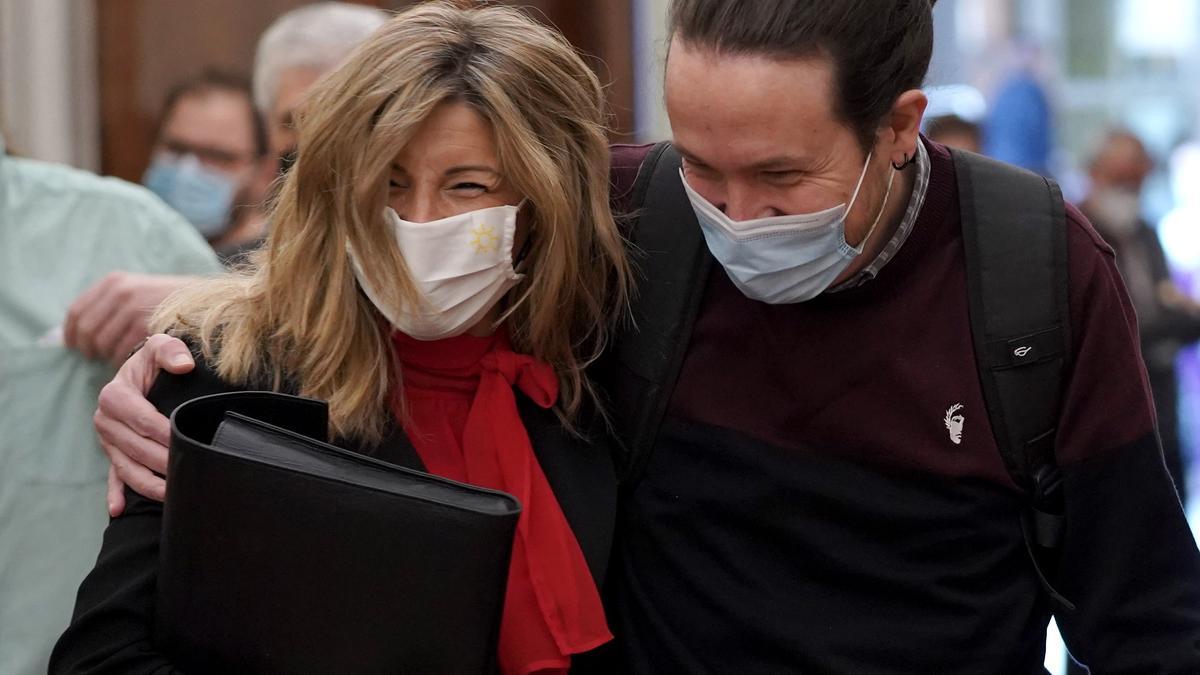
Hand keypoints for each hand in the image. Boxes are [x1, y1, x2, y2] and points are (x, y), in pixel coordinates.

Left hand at [64, 272, 196, 365]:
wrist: (213, 302)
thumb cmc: (175, 303)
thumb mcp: (139, 293)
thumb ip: (110, 307)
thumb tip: (68, 334)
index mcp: (114, 282)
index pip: (76, 312)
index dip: (72, 334)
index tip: (76, 346)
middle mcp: (121, 292)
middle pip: (86, 331)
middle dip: (90, 349)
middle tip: (101, 358)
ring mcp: (134, 309)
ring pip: (103, 345)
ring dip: (111, 356)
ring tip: (125, 356)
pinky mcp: (147, 327)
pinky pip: (122, 353)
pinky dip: (127, 360)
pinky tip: (139, 359)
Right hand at [95, 334, 194, 515]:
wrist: (142, 371)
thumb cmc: (156, 360)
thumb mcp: (161, 346)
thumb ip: (171, 350)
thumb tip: (184, 365)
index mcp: (116, 395)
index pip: (142, 420)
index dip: (164, 433)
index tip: (186, 441)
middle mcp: (106, 419)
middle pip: (136, 448)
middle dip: (161, 462)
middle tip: (187, 473)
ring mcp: (108, 439)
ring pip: (127, 466)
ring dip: (147, 483)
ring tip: (170, 495)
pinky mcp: (112, 453)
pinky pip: (113, 476)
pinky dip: (115, 493)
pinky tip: (119, 510)